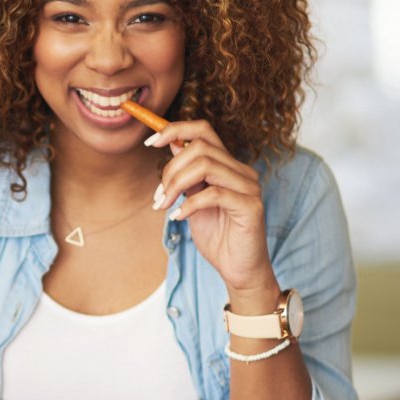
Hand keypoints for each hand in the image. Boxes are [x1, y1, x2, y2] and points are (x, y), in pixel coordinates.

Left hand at [145, 120, 277, 298]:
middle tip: (159, 196)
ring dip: (176, 185)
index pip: (203, 130)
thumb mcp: (193, 199)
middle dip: (170, 169)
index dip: (174, 129)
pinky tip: (179, 217)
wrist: (238, 270)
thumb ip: (187, 174)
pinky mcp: (250, 206)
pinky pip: (214, 193)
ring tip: (165, 206)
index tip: (149, 142)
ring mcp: (248, 187)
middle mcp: (241, 171)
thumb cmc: (217, 236)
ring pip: (206, 165)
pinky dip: (189, 204)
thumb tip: (172, 144)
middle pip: (200, 146)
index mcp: (227, 165)